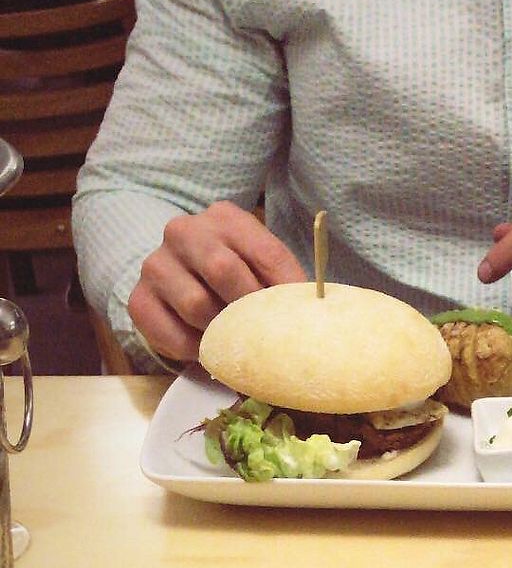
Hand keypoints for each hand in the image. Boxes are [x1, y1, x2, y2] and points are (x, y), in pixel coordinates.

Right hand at [126, 201, 305, 360]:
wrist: (176, 282)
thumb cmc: (232, 279)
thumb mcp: (259, 269)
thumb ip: (283, 282)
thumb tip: (316, 310)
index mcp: (225, 218)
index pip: (266, 252)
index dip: (285, 290)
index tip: (298, 319)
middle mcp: (185, 231)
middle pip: (223, 270)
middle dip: (248, 309)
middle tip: (262, 334)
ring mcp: (156, 263)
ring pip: (195, 304)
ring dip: (219, 331)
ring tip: (231, 340)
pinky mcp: (139, 299)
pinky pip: (170, 333)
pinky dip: (194, 349)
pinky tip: (204, 348)